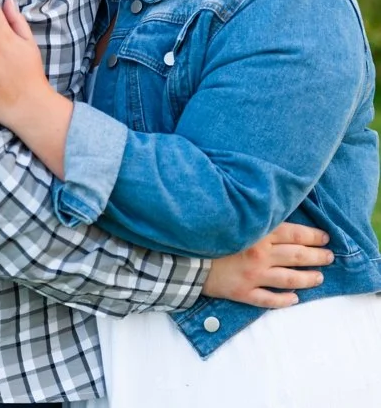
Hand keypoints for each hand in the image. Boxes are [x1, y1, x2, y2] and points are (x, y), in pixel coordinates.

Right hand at [205, 219, 331, 307]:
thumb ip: (250, 214)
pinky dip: (284, 300)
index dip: (312, 236)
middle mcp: (259, 255)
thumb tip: (269, 210)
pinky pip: (269, 299)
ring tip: (319, 278)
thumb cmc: (204, 229)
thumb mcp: (228, 214)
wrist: (180, 253)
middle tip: (329, 257)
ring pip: (289, 279)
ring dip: (307, 279)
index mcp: (256, 233)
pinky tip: (294, 299)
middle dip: (317, 256)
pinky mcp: (243, 292)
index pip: (293, 234)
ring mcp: (253, 276)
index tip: (325, 237)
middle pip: (296, 256)